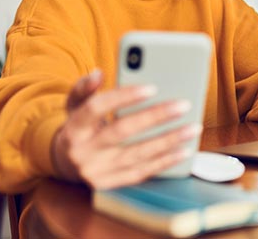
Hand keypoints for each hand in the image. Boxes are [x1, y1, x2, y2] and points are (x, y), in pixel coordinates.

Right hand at [51, 69, 200, 188]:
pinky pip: (141, 173)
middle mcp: (83, 152)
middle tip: (183, 105)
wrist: (64, 164)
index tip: (152, 87)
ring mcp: (97, 171)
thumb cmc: (77, 126)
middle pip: (122, 131)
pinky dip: (164, 162)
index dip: (124, 97)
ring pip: (137, 155)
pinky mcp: (110, 185)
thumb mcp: (74, 104)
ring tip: (193, 127)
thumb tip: (98, 72)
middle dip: (155, 117)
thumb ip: (85, 87)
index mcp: (74, 127)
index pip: (97, 108)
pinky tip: (184, 150)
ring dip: (168, 141)